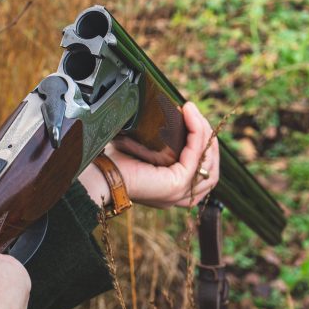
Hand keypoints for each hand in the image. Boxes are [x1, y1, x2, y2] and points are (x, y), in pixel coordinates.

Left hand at [79, 102, 219, 209]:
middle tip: (194, 113)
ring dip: (204, 133)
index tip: (192, 118)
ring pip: (208, 163)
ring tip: (193, 112)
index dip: (204, 143)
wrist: (97, 173)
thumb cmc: (115, 160)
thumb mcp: (145, 148)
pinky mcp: (175, 185)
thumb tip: (171, 112)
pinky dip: (197, 134)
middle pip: (211, 168)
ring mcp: (179, 193)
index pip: (204, 170)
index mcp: (173, 189)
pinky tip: (189, 116)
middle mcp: (180, 196)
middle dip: (208, 137)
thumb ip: (161, 140)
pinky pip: (195, 157)